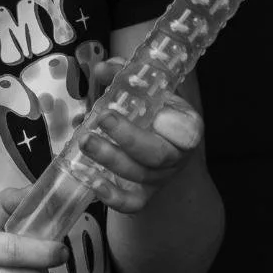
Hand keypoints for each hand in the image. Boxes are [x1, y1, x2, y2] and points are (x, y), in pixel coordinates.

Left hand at [80, 59, 203, 215]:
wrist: (158, 146)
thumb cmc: (153, 113)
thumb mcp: (147, 91)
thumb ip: (126, 77)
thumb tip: (102, 69)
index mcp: (185, 127)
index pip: (188, 130)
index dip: (174, 125)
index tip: (158, 112)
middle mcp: (176, 156)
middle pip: (156, 154)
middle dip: (128, 136)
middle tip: (102, 118)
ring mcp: (159, 179)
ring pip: (138, 175)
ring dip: (109, 158)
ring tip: (84, 139)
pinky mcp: (142, 196)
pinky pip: (130, 203)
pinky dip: (111, 196)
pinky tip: (90, 179)